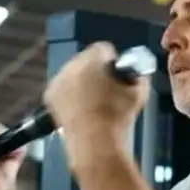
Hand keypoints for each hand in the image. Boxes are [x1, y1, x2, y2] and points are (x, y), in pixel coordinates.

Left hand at [43, 42, 149, 159]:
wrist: (94, 141)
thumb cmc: (117, 116)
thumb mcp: (139, 94)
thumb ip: (138, 78)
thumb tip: (136, 76)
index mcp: (93, 59)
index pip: (104, 48)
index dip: (113, 60)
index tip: (118, 74)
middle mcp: (72, 64)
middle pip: (86, 59)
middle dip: (95, 70)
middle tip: (106, 88)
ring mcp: (58, 80)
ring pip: (72, 73)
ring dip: (82, 81)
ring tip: (94, 100)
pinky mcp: (50, 95)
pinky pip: (62, 87)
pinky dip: (70, 94)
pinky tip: (81, 107)